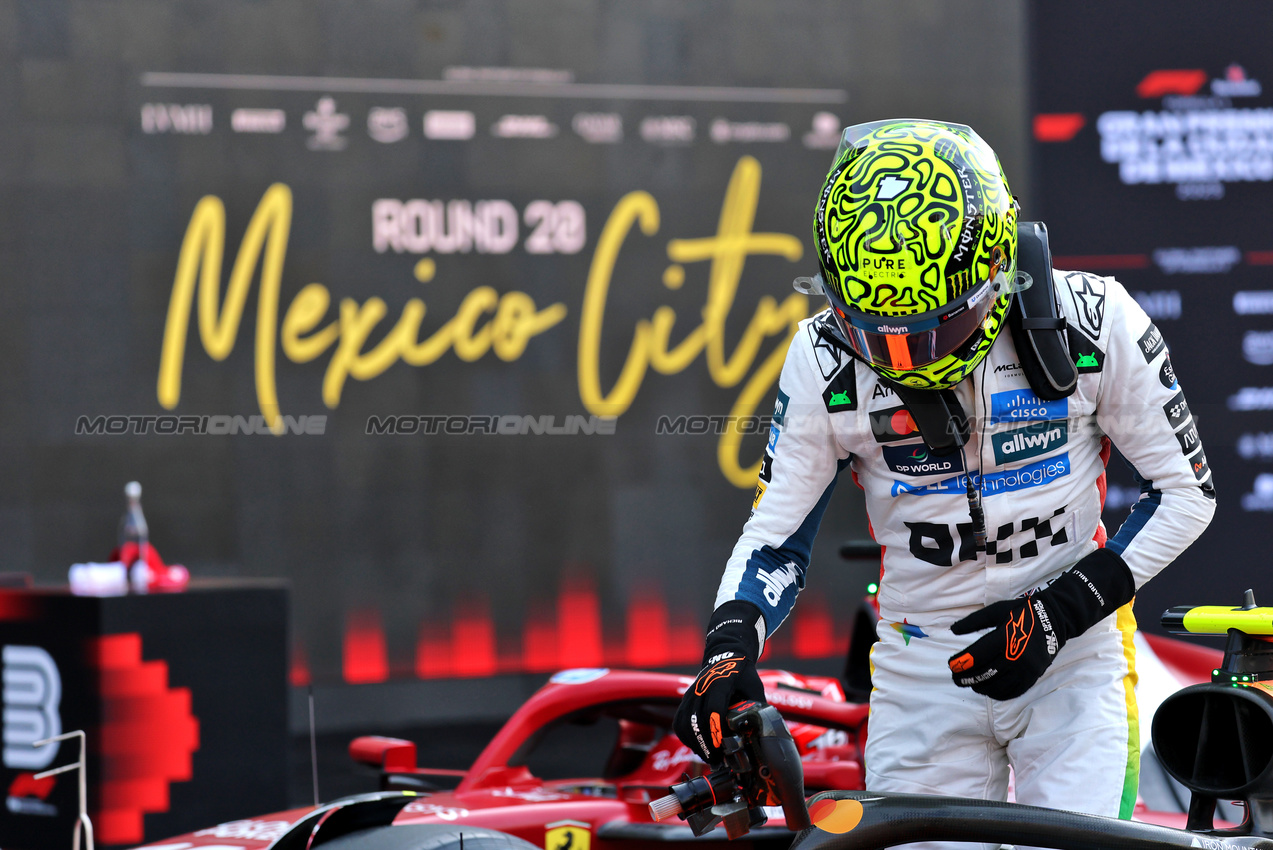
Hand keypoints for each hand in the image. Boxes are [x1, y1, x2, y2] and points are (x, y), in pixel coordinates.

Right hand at [674, 601, 765, 763]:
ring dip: (695, 743)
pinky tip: (699, 747)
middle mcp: (701, 688)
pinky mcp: (685, 700)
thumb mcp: (755, 688)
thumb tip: (763, 734)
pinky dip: (687, 737)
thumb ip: (757, 709)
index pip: (714, 708)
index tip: (722, 748)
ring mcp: (691, 694)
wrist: (725, 654)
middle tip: (717, 760)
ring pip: (684, 723)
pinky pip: (680, 722)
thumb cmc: (742, 673)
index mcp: (720, 683)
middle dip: (705, 744)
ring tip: (709, 757)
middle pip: (695, 720)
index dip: (716, 730)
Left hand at [947, 548, 1134, 700]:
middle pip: (986, 673)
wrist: (1054, 620)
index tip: (951, 665)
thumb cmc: (1021, 613)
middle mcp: (1017, 655)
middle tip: (956, 678)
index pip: (979, 654)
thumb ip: (974, 621)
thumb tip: (953, 630)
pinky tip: (988, 690)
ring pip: (998, 685)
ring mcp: (1027, 668)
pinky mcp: (1034, 676)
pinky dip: (998, 693)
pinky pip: (1014, 691)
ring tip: (970, 683)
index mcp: (1005, 637)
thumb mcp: (996, 611)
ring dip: (981, 687)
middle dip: (967, 678)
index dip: (963, 662)